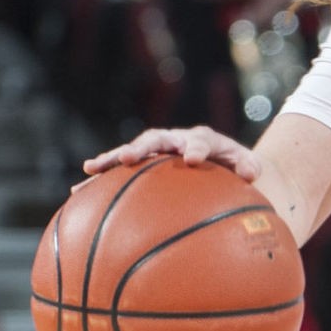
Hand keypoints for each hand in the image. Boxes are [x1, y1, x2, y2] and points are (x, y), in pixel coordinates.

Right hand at [80, 125, 260, 181]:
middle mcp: (176, 139)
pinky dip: (102, 179)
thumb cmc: (235, 165)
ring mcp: (158, 150)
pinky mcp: (144, 164)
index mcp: (204, 139)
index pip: (201, 140)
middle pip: (157, 139)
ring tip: (91, 168)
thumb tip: (251, 174)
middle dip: (143, 147)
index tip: (192, 159)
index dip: (196, 148)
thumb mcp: (248, 165)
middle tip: (130, 158)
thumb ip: (250, 166)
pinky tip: (79, 192)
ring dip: (112, 158)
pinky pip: (120, 172)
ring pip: (133, 151)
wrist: (222, 160)